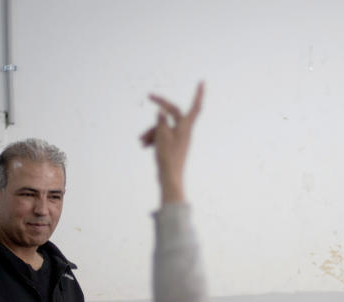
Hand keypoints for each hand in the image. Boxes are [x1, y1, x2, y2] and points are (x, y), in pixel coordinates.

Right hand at [140, 82, 203, 203]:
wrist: (170, 178)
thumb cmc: (168, 157)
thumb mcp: (162, 136)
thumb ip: (162, 121)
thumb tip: (161, 111)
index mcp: (186, 127)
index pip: (194, 107)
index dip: (198, 94)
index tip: (202, 82)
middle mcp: (184, 131)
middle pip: (172, 114)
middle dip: (160, 109)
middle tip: (149, 95)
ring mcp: (179, 138)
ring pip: (164, 126)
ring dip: (152, 130)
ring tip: (141, 141)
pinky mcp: (173, 146)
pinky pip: (163, 136)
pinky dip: (153, 138)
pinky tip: (144, 145)